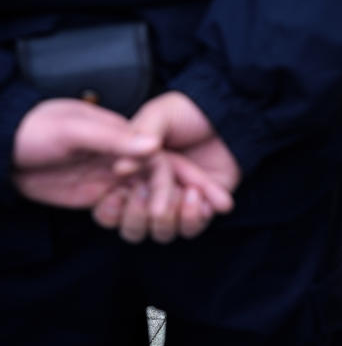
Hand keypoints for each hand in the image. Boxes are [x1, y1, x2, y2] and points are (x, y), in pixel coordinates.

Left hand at [11, 99, 158, 207]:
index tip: (183, 197)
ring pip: (141, 201)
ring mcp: (110, 179)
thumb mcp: (75, 129)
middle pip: (156, 183)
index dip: (171, 179)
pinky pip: (117, 213)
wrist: (3, 149)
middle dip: (165, 201)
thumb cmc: (36, 129)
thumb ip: (115, 138)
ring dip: (142, 213)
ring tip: (134, 216)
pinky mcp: (95, 197)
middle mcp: (125, 158)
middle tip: (160, 215)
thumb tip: (155, 144)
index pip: (160, 159)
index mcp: (126, 136)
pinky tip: (109, 215)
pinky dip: (120, 218)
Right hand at [93, 92, 239, 242]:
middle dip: (137, 217)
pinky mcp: (203, 206)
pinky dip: (193, 215)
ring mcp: (177, 202)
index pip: (110, 210)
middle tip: (146, 191)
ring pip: (163, 233)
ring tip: (186, 189)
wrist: (227, 113)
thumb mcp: (157, 116)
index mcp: (131, 176)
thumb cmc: (187, 112)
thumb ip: (138, 137)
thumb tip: (120, 168)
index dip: (110, 211)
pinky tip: (198, 191)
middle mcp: (151, 194)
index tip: (119, 194)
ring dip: (170, 217)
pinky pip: (192, 227)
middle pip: (133, 229)